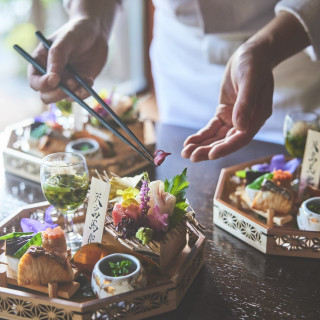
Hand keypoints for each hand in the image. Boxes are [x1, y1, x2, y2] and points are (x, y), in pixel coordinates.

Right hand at [28, 17, 108, 102]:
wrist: (96, 32)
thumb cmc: (76, 31)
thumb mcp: (66, 39)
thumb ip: (57, 57)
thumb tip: (53, 78)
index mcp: (40, 63)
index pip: (35, 82)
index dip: (42, 84)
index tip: (55, 79)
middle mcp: (51, 75)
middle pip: (47, 96)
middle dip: (58, 94)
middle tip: (71, 85)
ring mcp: (66, 81)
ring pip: (65, 98)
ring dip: (75, 93)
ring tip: (85, 79)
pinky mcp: (80, 85)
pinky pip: (80, 96)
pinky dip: (85, 92)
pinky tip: (90, 80)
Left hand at [181, 42, 273, 160]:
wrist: (251, 55)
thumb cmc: (254, 65)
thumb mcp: (250, 80)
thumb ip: (246, 103)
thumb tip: (239, 126)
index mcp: (257, 117)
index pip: (241, 138)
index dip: (226, 148)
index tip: (211, 154)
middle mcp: (246, 122)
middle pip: (226, 142)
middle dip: (208, 150)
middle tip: (191, 157)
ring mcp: (234, 119)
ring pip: (217, 138)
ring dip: (202, 146)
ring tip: (185, 153)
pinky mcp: (224, 114)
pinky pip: (211, 128)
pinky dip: (201, 135)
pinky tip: (189, 142)